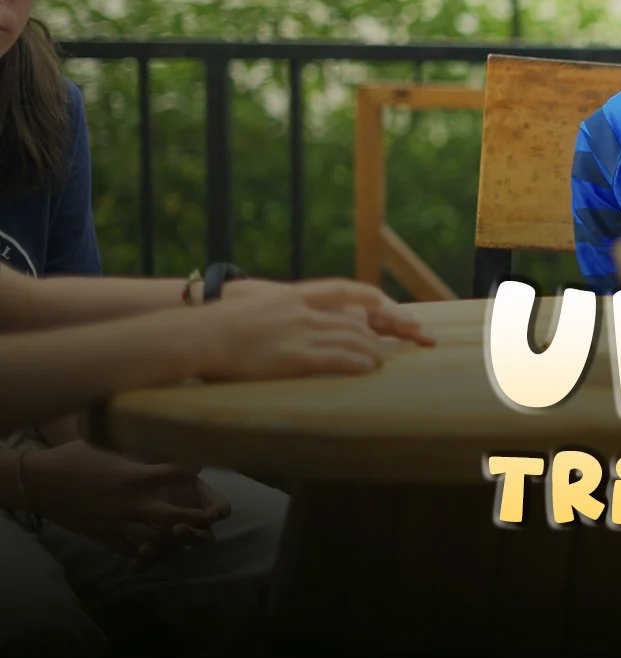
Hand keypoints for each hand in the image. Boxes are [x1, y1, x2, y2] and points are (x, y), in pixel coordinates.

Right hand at [21, 441, 223, 559]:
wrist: (39, 482)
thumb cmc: (73, 457)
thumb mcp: (108, 446)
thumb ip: (134, 448)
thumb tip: (154, 430)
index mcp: (134, 476)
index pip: (176, 473)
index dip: (192, 469)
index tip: (202, 466)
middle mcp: (130, 503)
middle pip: (173, 515)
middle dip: (194, 517)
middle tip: (208, 515)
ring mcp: (117, 523)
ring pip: (155, 538)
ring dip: (173, 537)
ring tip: (187, 534)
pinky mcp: (103, 537)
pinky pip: (130, 550)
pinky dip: (145, 552)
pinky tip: (157, 550)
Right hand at [194, 295, 392, 381]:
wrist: (197, 336)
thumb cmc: (213, 326)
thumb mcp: (251, 305)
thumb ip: (275, 309)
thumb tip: (285, 318)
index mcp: (289, 295)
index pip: (339, 289)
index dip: (365, 296)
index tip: (385, 302)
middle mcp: (299, 311)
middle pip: (351, 319)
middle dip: (373, 333)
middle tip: (384, 346)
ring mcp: (298, 333)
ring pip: (350, 339)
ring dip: (370, 351)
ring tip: (379, 362)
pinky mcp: (294, 357)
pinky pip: (337, 358)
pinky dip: (358, 362)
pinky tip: (367, 368)